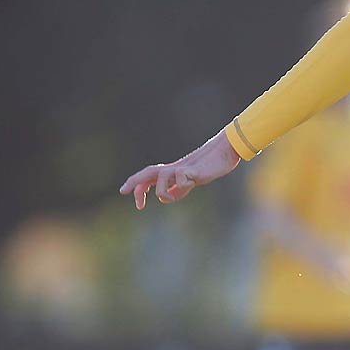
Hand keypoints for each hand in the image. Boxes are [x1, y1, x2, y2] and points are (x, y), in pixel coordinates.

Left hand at [120, 132, 240, 209]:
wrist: (226, 151)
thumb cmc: (212, 164)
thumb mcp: (193, 181)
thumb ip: (179, 189)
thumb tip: (165, 198)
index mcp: (172, 171)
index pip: (149, 178)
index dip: (138, 187)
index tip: (130, 198)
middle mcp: (174, 168)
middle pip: (149, 172)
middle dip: (135, 181)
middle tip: (123, 192)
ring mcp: (183, 168)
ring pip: (161, 177)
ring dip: (161, 190)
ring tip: (170, 197)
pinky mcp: (193, 170)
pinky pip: (180, 178)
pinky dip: (181, 186)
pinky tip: (191, 184)